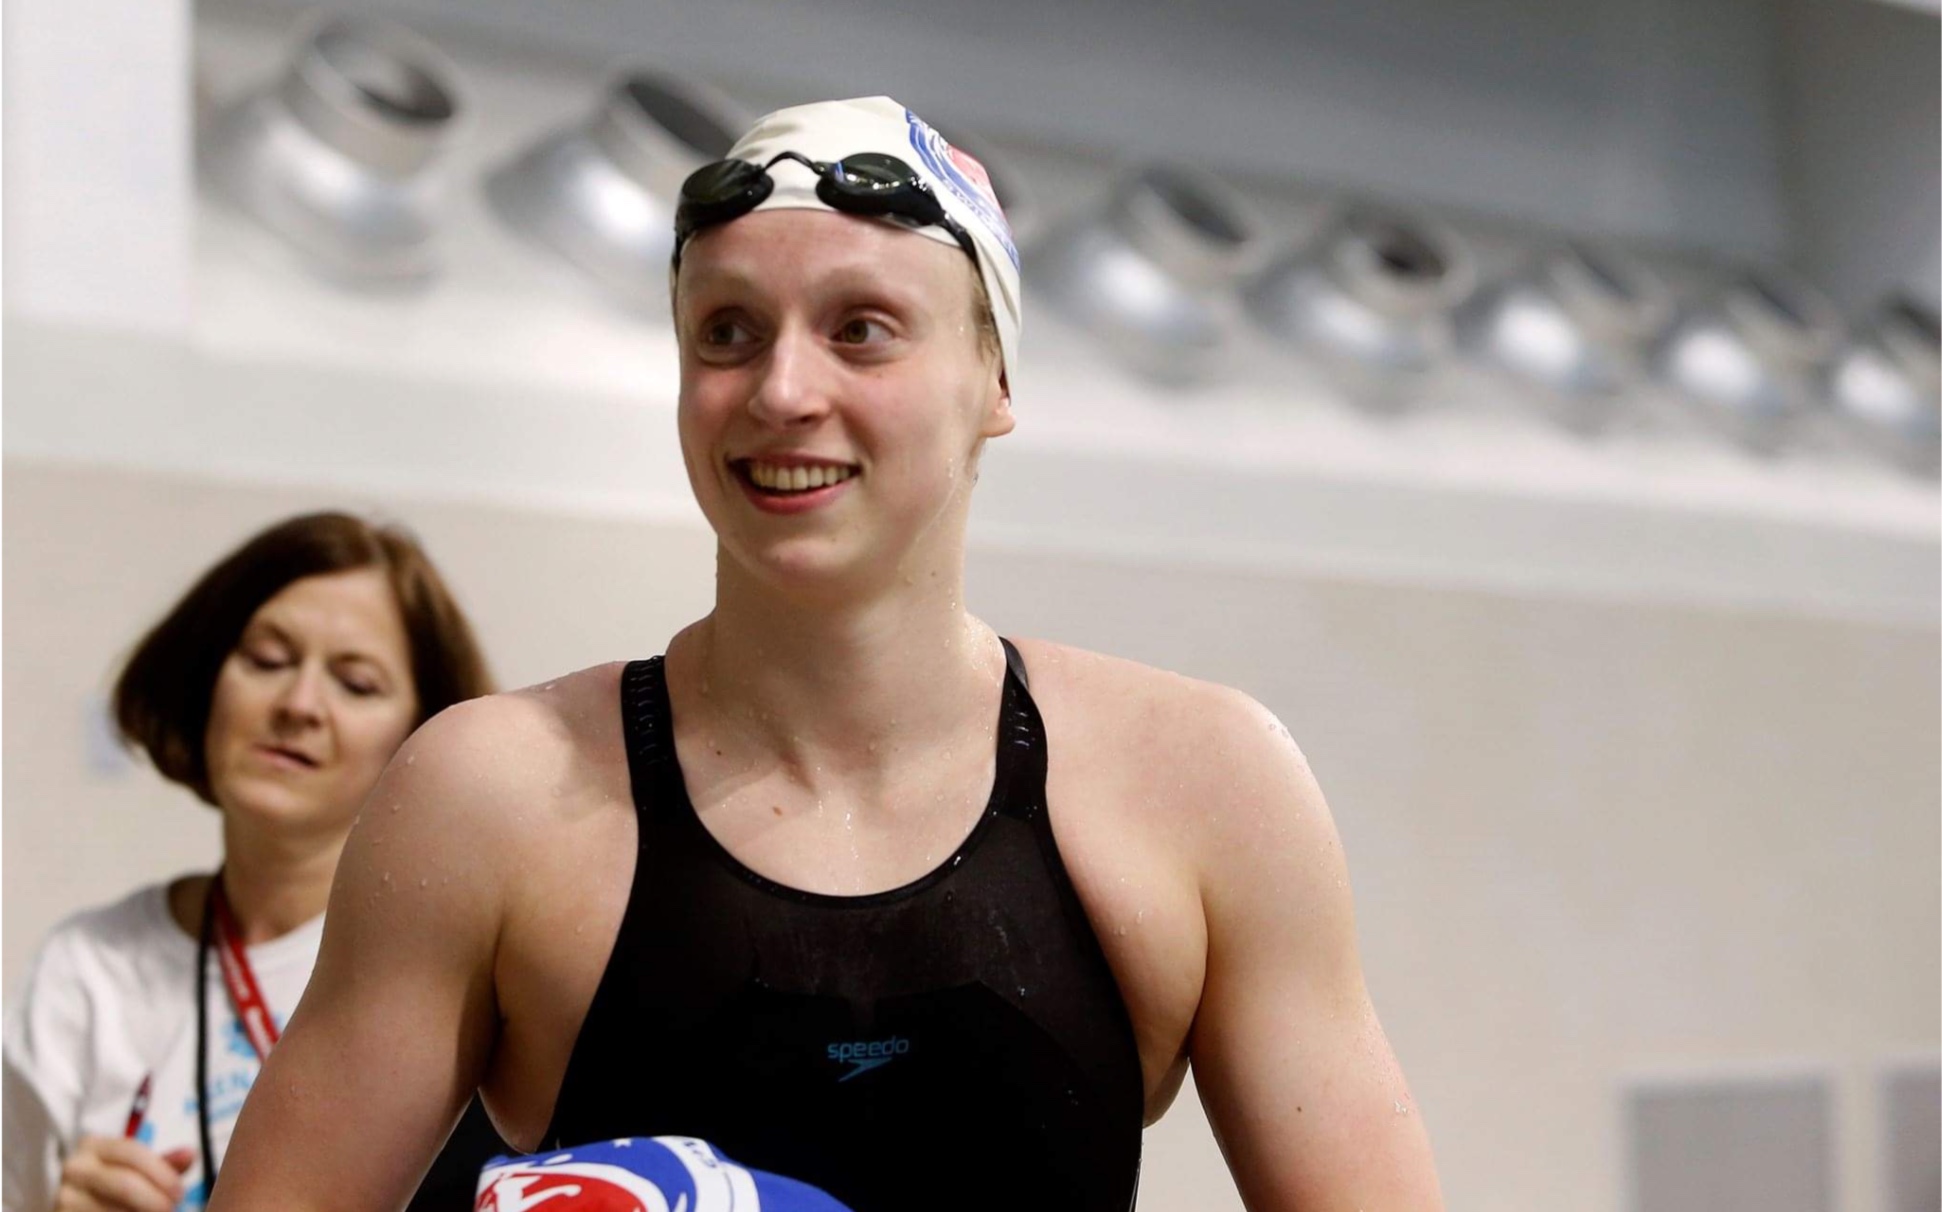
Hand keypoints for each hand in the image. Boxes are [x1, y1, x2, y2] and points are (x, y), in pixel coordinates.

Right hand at [54, 1138, 195, 1211]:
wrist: (66, 1199)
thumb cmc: (108, 1181)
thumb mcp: (130, 1166)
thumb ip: (161, 1163)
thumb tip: (191, 1154)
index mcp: (93, 1146)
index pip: (133, 1153)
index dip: (162, 1174)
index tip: (180, 1192)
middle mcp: (74, 1169)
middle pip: (124, 1184)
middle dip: (155, 1200)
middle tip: (172, 1208)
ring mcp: (63, 1197)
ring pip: (111, 1210)